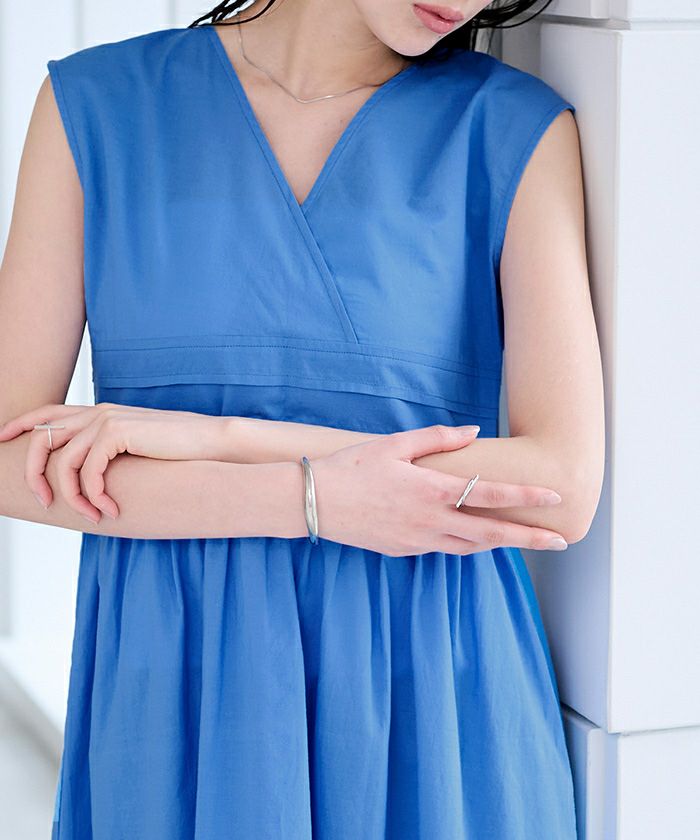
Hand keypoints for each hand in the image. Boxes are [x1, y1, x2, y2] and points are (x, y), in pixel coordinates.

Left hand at [0, 402, 232, 521]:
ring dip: (73, 497)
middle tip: (43, 502)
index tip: (1, 439)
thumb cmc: (179, 450)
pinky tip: (110, 509)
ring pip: (63, 461)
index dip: (21, 424)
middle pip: (43, 438)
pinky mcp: (118, 432)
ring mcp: (107, 419)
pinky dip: (94, 496)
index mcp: (100, 412)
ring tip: (92, 515)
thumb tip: (88, 476)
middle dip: (34, 473)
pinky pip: (88, 471)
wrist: (210, 441)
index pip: (48, 413)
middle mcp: (98, 411)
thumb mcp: (136, 448)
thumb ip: (109, 452)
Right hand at [308, 424, 568, 555]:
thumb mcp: (395, 443)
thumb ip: (438, 438)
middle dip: (530, 539)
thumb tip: (474, 430)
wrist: (314, 504)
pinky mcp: (404, 551)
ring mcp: (418, 541)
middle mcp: (431, 521)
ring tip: (523, 540)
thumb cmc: (353, 467)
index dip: (527, 497)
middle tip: (562, 543)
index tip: (556, 499)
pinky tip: (472, 537)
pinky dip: (464, 543)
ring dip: (499, 544)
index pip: (491, 494)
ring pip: (470, 546)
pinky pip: (443, 549)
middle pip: (492, 534)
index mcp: (433, 490)